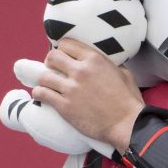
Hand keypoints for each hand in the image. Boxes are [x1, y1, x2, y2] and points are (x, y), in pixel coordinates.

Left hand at [29, 38, 143, 152]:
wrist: (126, 124)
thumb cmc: (128, 100)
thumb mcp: (123, 73)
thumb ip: (109, 65)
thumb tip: (102, 63)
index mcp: (95, 59)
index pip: (66, 44)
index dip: (63, 50)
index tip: (64, 57)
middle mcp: (81, 71)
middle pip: (52, 57)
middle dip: (51, 62)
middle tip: (54, 69)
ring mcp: (71, 89)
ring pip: (44, 76)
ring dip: (44, 79)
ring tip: (47, 84)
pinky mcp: (64, 106)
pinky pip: (41, 94)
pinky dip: (39, 93)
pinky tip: (42, 95)